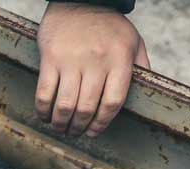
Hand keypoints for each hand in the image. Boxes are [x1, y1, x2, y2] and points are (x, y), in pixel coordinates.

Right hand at [35, 3, 148, 137]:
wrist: (80, 0)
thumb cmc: (108, 25)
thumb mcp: (132, 41)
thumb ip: (140, 67)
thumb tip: (147, 94)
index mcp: (120, 59)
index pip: (113, 102)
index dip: (102, 123)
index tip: (94, 132)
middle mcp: (97, 61)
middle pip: (87, 108)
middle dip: (79, 128)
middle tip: (75, 133)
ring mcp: (72, 60)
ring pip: (65, 106)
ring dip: (60, 124)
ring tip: (60, 128)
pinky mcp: (50, 58)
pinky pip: (44, 93)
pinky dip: (43, 111)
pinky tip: (45, 115)